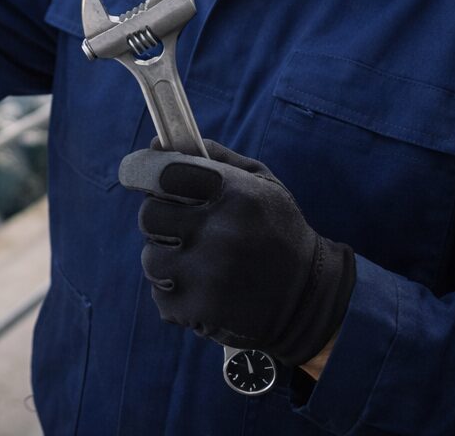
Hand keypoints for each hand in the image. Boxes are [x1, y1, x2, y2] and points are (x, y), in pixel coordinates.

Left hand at [118, 139, 354, 368]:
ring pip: (151, 258)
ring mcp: (209, 276)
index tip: (145, 177)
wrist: (308, 298)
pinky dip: (175, 292)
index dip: (148, 172)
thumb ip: (211, 156)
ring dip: (167, 258)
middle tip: (182, 225)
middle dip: (160, 218)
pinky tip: (202, 288)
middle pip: (149, 215)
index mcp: (236, 194)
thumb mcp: (260, 181)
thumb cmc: (277, 229)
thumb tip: (156, 143)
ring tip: (198, 261)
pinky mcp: (200, 310)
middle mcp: (221, 233)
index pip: (164, 173)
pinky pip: (161, 295)